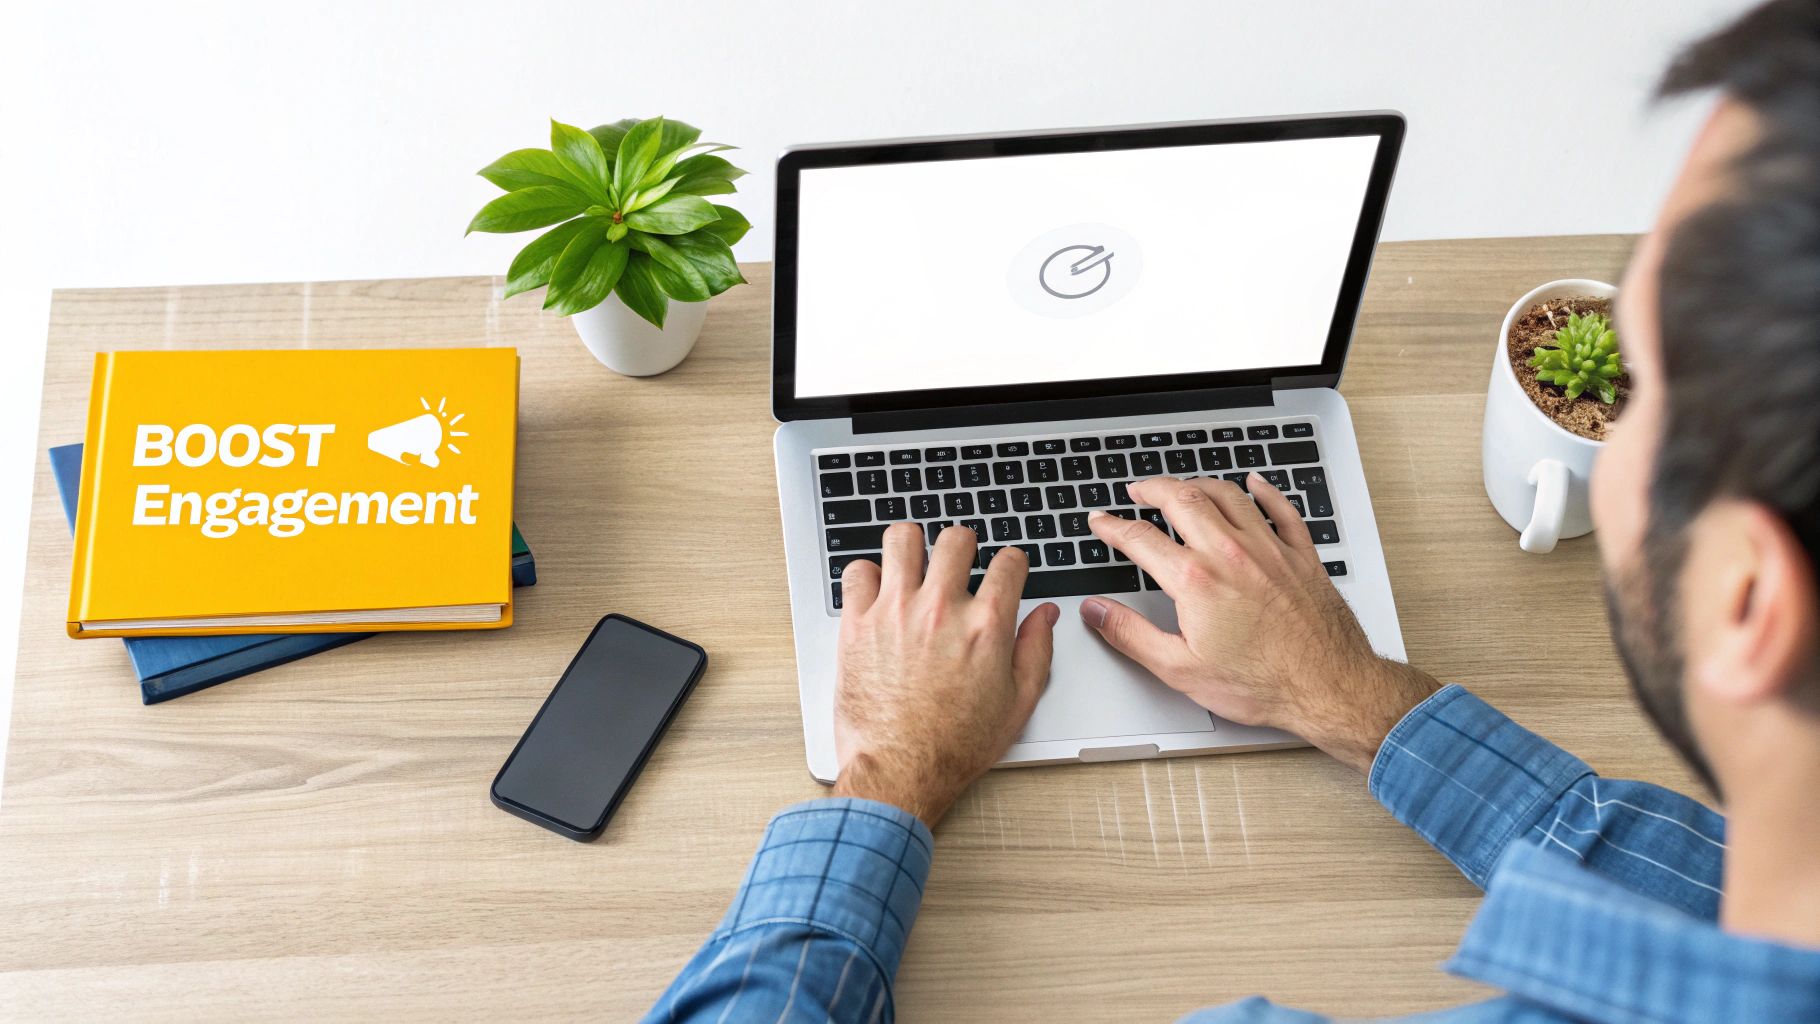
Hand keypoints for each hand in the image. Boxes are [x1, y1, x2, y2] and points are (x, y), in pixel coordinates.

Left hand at [832, 523, 1058, 825]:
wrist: (900, 770)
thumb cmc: (955, 746)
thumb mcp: (1017, 703)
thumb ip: (1036, 650)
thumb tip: (1045, 615)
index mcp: (986, 625)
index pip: (1009, 561)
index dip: (1012, 563)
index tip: (1005, 570)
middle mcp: (942, 609)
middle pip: (957, 539)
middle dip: (963, 546)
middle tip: (957, 564)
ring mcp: (895, 611)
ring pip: (902, 538)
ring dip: (912, 547)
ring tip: (914, 565)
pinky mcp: (857, 623)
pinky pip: (857, 571)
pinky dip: (868, 576)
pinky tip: (878, 592)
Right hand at [1081, 474, 1437, 772]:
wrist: (1329, 687)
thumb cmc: (1262, 683)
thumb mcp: (1180, 669)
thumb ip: (1131, 635)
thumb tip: (1097, 612)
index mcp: (1197, 580)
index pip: (1140, 539)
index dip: (1112, 526)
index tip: (1101, 521)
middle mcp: (1231, 553)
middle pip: (1183, 500)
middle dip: (1153, 489)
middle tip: (1138, 490)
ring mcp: (1269, 550)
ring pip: (1228, 496)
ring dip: (1199, 484)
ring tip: (1183, 486)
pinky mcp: (1300, 556)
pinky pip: (1281, 509)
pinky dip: (1265, 491)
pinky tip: (1255, 484)